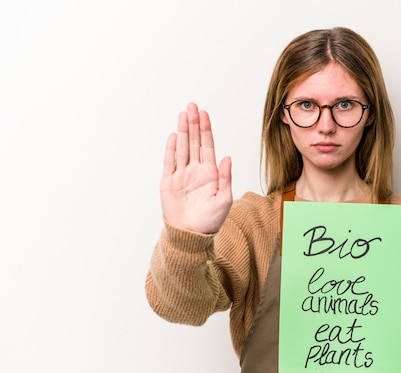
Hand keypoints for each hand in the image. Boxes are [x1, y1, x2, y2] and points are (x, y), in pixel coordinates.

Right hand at [160, 103, 231, 233]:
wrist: (191, 234)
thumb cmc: (211, 220)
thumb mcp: (224, 199)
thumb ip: (226, 177)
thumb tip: (227, 157)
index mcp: (210, 173)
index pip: (207, 146)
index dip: (206, 129)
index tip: (205, 114)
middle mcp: (195, 170)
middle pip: (194, 142)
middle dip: (193, 124)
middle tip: (192, 106)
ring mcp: (181, 175)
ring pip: (182, 148)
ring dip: (182, 131)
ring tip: (183, 115)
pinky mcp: (168, 182)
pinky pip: (169, 162)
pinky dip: (171, 148)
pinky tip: (173, 136)